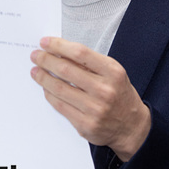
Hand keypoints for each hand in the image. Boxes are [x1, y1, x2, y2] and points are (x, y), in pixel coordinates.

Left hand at [30, 37, 150, 160]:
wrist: (132, 127)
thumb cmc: (119, 94)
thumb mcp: (112, 73)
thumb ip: (89, 63)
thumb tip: (59, 52)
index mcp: (113, 72)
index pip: (80, 53)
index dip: (59, 46)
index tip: (45, 42)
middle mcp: (104, 90)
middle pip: (66, 70)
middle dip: (46, 60)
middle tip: (35, 55)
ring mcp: (95, 109)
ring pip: (59, 88)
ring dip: (43, 77)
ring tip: (35, 71)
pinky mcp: (85, 125)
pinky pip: (60, 106)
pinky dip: (49, 94)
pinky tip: (45, 88)